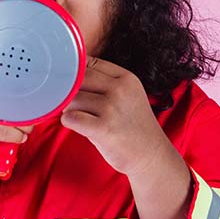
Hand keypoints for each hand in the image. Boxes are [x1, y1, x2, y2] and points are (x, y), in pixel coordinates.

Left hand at [60, 57, 172, 177]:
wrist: (151, 155)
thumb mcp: (129, 95)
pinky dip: (68, 121)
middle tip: (73, 102)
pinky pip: (70, 117)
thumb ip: (106, 82)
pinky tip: (76, 125)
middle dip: (69, 90)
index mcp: (126, 78)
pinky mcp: (103, 129)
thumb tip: (71, 73)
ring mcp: (111, 108)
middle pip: (78, 78)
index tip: (71, 82)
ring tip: (79, 116)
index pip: (90, 63)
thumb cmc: (133, 127)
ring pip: (72, 98)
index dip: (75, 72)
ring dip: (68, 108)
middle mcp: (119, 90)